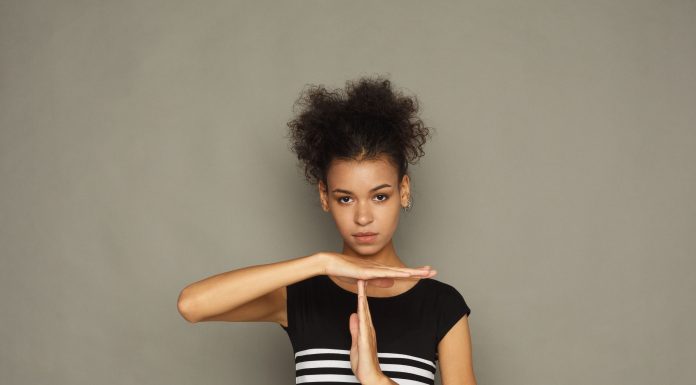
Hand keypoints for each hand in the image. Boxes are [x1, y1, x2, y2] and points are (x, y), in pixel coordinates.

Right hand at [320, 252, 436, 288]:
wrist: (330, 262)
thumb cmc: (344, 270)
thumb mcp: (364, 279)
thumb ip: (378, 281)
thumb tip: (393, 283)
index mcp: (379, 270)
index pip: (400, 272)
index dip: (414, 272)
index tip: (426, 272)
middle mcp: (379, 267)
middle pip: (402, 271)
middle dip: (418, 271)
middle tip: (434, 271)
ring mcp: (373, 268)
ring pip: (396, 272)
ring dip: (412, 272)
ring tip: (426, 273)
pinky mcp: (366, 271)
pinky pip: (383, 274)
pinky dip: (395, 275)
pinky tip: (403, 275)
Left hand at [349, 279, 388, 384]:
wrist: (370, 376)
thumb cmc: (364, 362)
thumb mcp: (355, 342)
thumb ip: (354, 329)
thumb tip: (353, 315)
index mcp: (366, 328)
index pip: (363, 308)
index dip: (361, 295)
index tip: (359, 282)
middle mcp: (368, 328)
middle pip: (365, 306)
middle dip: (363, 291)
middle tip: (362, 275)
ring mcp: (368, 333)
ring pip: (365, 311)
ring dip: (363, 297)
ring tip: (361, 283)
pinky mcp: (365, 340)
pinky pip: (363, 323)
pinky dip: (362, 313)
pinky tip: (360, 305)